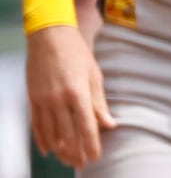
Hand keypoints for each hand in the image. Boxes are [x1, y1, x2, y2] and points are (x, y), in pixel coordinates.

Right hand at [26, 25, 116, 168]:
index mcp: (78, 92)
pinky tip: (49, 149)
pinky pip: (37, 125)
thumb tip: (109, 125)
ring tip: (68, 160)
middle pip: (68, 135)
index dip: (91, 144)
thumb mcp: (94, 74)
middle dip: (76, 151)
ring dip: (60, 150)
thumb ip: (99, 102)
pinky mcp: (33, 99)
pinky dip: (43, 140)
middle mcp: (59, 99)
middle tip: (82, 163)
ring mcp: (43, 100)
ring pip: (51, 134)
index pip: (86, 126)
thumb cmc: (77, 52)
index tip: (95, 157)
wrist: (50, 35)